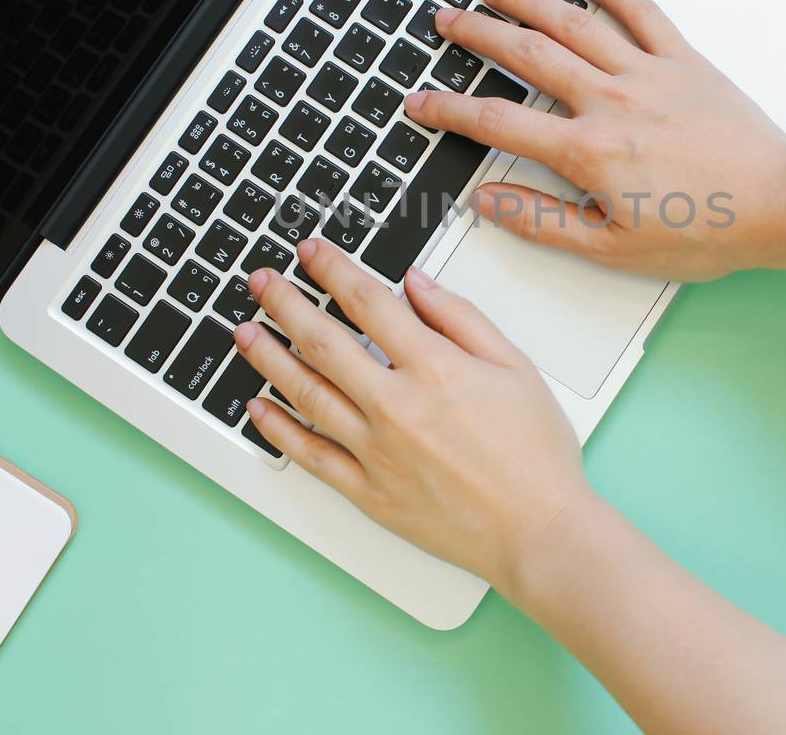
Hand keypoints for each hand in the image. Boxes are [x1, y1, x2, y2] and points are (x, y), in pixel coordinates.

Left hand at [237, 240, 593, 594]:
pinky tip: (258, 408)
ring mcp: (376, 452)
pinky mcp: (368, 492)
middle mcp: (396, 407)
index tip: (311, 252)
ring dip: (269, 357)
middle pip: (323, 341)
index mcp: (434, 369)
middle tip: (261, 282)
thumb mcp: (515, 367)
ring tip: (246, 332)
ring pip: (306, 393)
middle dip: (285, 303)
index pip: (367, 302)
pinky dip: (279, 430)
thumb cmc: (536, 456)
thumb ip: (462, 318)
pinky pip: (310, 455)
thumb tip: (417, 283)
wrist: (539, 532)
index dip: (333, 269)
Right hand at [405, 0, 785, 281]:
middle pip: (527, 55)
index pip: (497, 122)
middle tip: (445, 21)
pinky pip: (641, 12)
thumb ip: (543, 221)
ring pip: (574, 24)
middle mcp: (610, 101)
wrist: (780, 203)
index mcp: (587, 151)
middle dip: (478, 34)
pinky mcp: (684, 61)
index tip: (419, 103)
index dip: (449, 111)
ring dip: (528, 0)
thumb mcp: (612, 248)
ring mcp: (647, 74)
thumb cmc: (707, 230)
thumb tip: (488, 199)